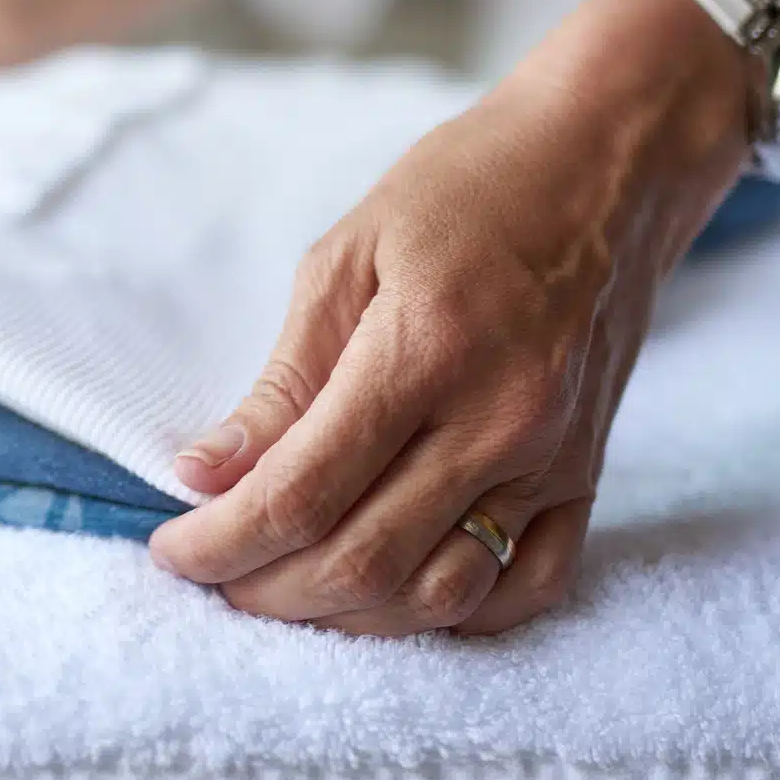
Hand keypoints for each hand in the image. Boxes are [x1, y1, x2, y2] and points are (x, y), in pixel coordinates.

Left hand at [148, 0, 750, 636]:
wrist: (608, 162)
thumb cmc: (468, 188)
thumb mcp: (345, 255)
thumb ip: (282, 379)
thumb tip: (208, 472)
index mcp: (426, 352)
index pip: (302, 494)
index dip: (220, 543)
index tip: (170, 549)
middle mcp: (500, 423)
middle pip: (363, 565)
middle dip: (264, 592)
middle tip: (212, 574)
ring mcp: (553, 461)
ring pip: (439, 597)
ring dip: (346, 618)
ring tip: (282, 589)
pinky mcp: (587, 476)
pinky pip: (527, 590)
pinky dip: (451, 617)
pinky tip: (391, 597)